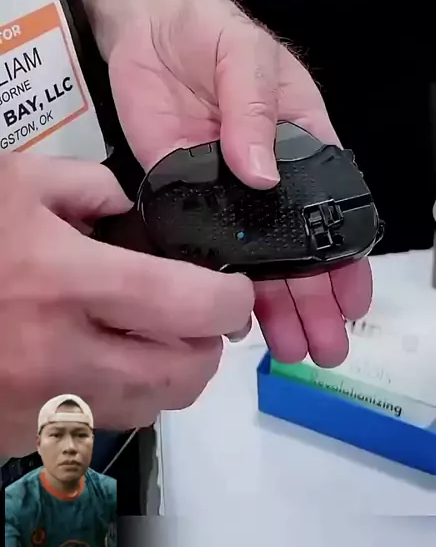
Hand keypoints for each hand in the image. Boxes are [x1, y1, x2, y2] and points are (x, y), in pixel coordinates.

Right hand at [0, 152, 252, 454]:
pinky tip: (94, 361)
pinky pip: (90, 427)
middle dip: (207, 349)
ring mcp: (34, 405)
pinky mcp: (13, 433)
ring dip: (167, 379)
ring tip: (156, 342)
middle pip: (178, 377)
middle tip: (203, 321)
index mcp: (63, 280)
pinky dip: (112, 399)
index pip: (184, 305)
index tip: (234, 292)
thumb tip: (126, 212)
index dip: (228, 302)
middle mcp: (56, 354)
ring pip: (143, 411)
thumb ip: (87, 187)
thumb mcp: (14, 180)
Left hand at [108, 0, 372, 366]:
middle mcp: (267, 176)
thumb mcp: (245, 59)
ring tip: (292, 350)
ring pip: (254, 256)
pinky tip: (231, 317)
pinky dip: (218, 282)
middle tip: (323, 348)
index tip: (352, 300)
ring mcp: (224, 190)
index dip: (344, 254)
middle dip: (314, 297)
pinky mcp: (181, 194)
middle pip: (297, 245)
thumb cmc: (210, 34)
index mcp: (300, 141)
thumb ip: (254, 112)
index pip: (332, 205)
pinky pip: (203, 245)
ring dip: (274, 302)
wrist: (145, 27)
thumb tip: (263, 176)